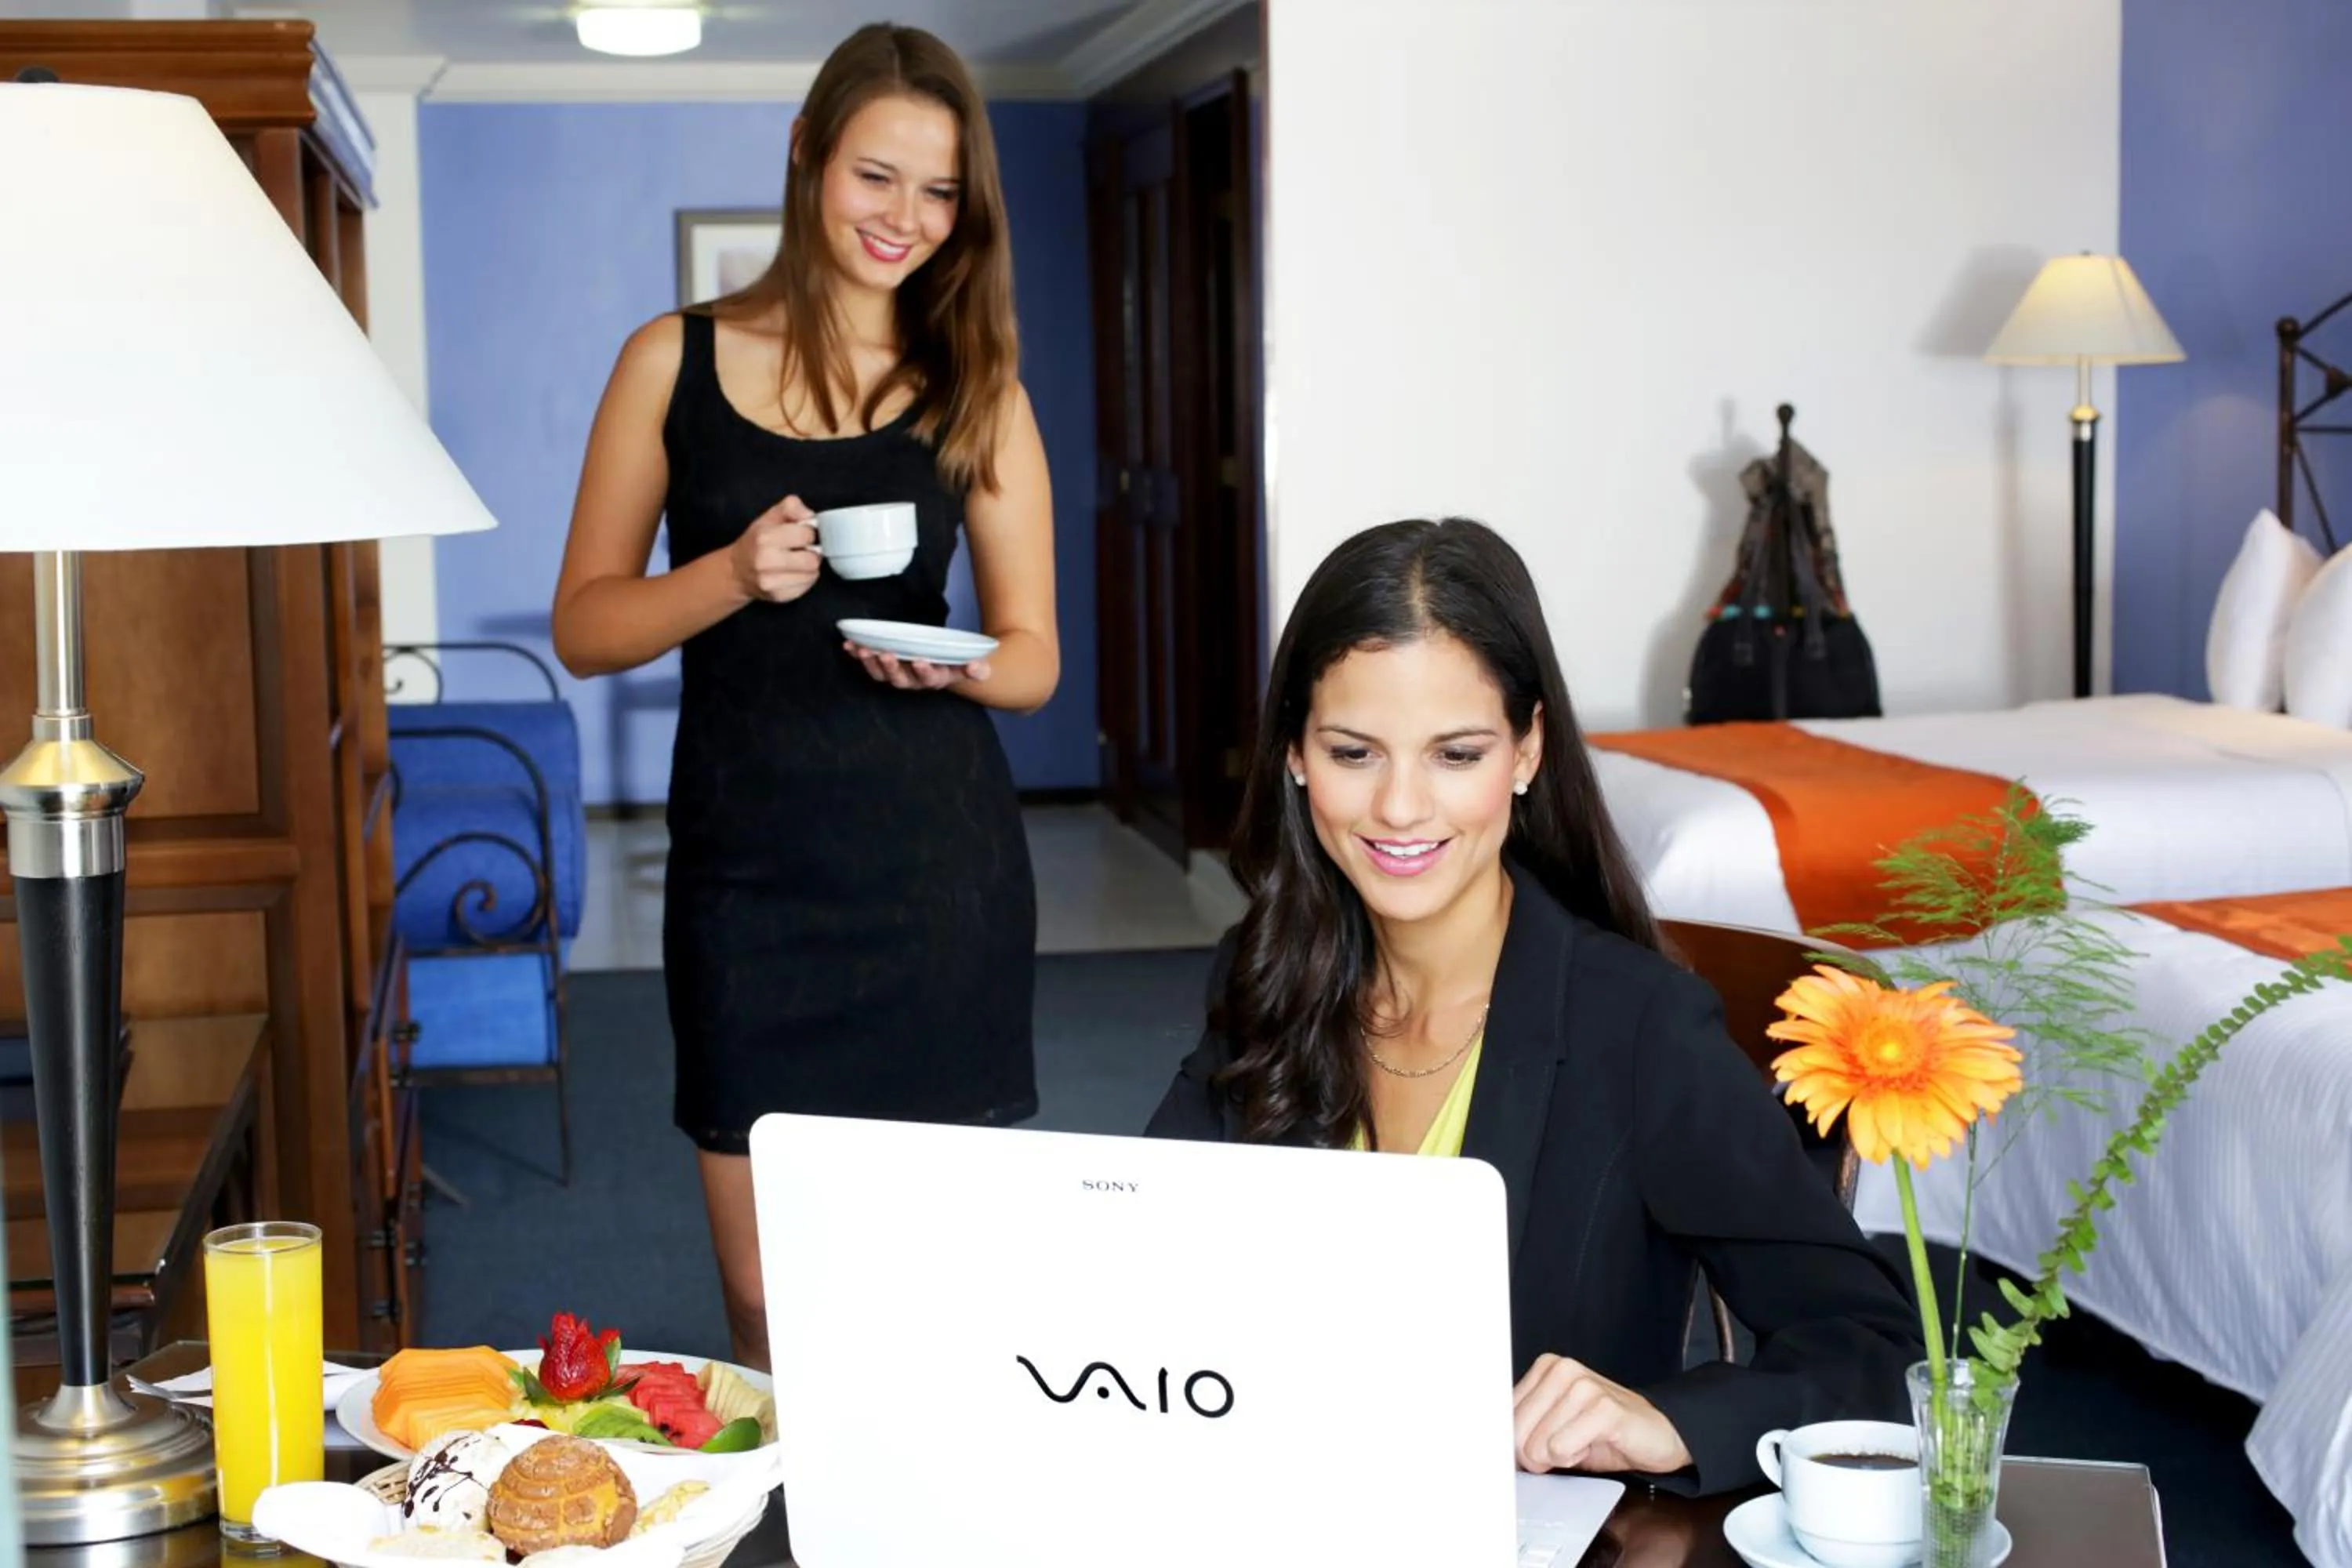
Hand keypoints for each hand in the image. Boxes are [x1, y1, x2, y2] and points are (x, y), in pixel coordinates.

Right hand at [729, 495, 820, 603]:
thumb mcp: (770, 517)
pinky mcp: (778, 596)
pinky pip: (806, 587)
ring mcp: (771, 582)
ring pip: (812, 574)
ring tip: (797, 562)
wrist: (737, 572)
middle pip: (812, 559)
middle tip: (801, 550)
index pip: (807, 535)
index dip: (807, 533)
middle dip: (811, 552)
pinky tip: (792, 573)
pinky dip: (804, 579)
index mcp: (765, 538)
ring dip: (809, 567)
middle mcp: (766, 561)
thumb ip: (791, 507)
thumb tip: (810, 516)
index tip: (800, 535)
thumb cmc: (756, 542)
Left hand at [843, 641, 993, 690]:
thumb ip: (976, 668)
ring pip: (881, 674)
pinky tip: (848, 645)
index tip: (920, 660)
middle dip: (891, 667)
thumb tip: (978, 667)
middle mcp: (913, 681)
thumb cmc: (955, 664)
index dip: (923, 671)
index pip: (928, 679)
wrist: (943, 666)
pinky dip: (858, 655)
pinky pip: (869, 663)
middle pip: (900, 679)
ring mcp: (897, 675)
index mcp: (934, 680)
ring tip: (862, 650)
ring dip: (870, 663)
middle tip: (885, 653)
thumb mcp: (969, 666)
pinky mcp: (884, 666)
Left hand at [1512, 1354, 1691, 1476]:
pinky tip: (1594, 1445)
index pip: (1502, 1417)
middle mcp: (1561, 1369)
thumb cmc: (1603, 1432)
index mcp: (1544, 1369)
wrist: (1659, 1432)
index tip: (1531, 1451)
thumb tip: (1491, 1450)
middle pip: (1516, 1435)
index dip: (1515, 1445)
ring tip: (1584, 1442)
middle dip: (1538, 1456)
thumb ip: (1524, 1430)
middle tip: (1566, 1447)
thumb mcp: (1554, 1427)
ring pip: (1538, 1446)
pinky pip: (1563, 1448)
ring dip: (1562, 1457)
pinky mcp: (1604, 1408)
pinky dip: (1577, 1458)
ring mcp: (1583, 1385)